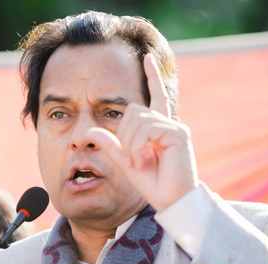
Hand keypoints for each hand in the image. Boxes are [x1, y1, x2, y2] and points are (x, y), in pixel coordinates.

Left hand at [87, 54, 198, 211]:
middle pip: (133, 110)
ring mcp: (175, 127)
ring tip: (138, 162)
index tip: (146, 57)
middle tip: (132, 159)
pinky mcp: (178, 134)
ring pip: (138, 119)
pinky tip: (143, 159)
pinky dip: (138, 146)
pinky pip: (147, 129)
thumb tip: (90, 130)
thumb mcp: (126, 162)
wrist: (172, 202)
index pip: (156, 95)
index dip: (152, 76)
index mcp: (159, 127)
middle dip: (124, 135)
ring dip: (130, 144)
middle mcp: (169, 123)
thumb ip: (111, 145)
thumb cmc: (154, 184)